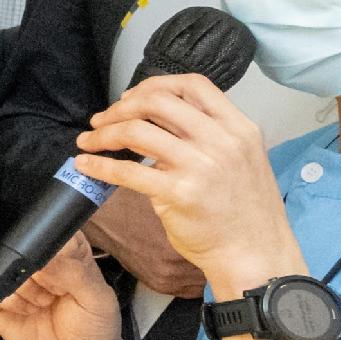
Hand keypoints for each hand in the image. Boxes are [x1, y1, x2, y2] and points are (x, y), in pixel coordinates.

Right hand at [0, 234, 130, 339]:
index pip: (49, 230)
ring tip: (43, 306)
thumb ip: (74, 272)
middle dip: (38, 274)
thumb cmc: (94, 325)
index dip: (50, 246)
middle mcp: (36, 261)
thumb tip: (43, 260)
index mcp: (64, 251)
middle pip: (20, 249)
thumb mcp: (97, 298)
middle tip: (56, 293)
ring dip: (26, 292)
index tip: (60, 267)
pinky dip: (8, 303)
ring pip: (3, 269)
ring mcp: (14, 280)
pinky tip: (26, 313)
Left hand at [75, 75, 297, 296]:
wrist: (255, 254)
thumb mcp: (240, 159)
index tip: (130, 98)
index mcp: (238, 128)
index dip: (154, 85)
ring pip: (136, 131)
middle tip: (101, 120)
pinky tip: (85, 166)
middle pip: (157, 101)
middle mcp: (221, 141)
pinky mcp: (179, 194)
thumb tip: (153, 121)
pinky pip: (127, 172)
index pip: (193, 85)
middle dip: (120, 107)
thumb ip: (206, 135)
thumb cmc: (244, 210)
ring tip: (88, 141)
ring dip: (103, 134)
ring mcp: (200, 167)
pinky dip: (99, 166)